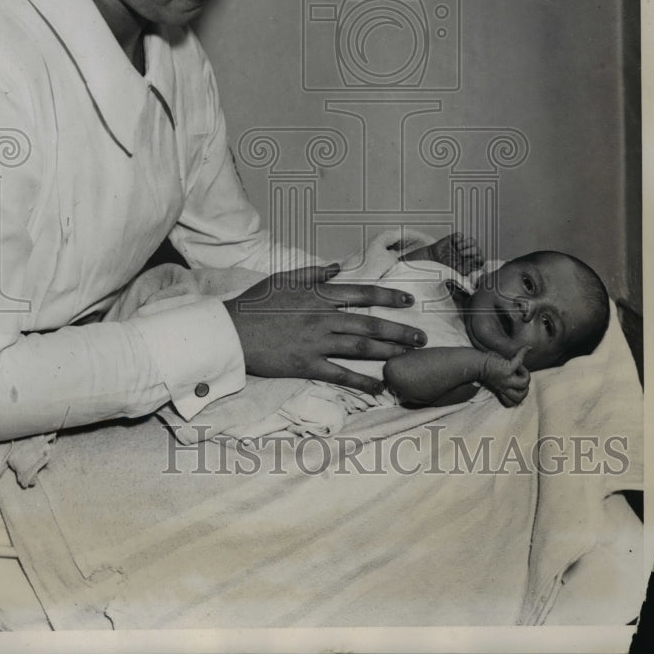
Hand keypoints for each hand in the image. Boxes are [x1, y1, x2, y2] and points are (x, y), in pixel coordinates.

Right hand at [224, 264, 426, 395]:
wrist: (232, 331)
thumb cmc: (255, 304)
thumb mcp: (284, 279)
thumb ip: (313, 273)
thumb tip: (337, 267)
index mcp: (318, 296)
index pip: (361, 294)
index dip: (387, 297)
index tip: (408, 301)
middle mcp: (323, 318)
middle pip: (369, 324)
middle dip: (399, 330)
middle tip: (421, 337)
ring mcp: (316, 343)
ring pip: (361, 347)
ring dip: (388, 351)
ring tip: (409, 356)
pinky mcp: (307, 365)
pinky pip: (340, 374)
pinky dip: (362, 380)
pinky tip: (380, 386)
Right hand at [405, 232, 484, 275]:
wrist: (430, 260)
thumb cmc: (442, 269)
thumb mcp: (454, 273)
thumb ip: (464, 274)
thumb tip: (472, 274)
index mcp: (469, 263)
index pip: (480, 261)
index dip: (478, 261)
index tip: (470, 262)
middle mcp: (466, 254)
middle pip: (478, 250)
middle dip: (472, 252)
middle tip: (462, 254)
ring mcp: (461, 246)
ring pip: (473, 242)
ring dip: (467, 244)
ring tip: (459, 249)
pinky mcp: (453, 239)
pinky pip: (461, 235)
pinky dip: (458, 238)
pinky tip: (454, 243)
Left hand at [480, 347, 530, 406]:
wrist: (473, 363)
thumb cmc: (481, 367)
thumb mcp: (492, 380)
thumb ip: (500, 382)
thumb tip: (507, 379)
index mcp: (500, 390)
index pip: (512, 403)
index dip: (517, 396)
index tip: (515, 387)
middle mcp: (504, 386)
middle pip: (521, 396)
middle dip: (525, 388)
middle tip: (520, 376)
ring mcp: (506, 378)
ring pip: (524, 383)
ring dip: (525, 374)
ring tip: (520, 367)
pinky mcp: (507, 368)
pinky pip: (519, 361)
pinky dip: (523, 353)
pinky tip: (527, 348)